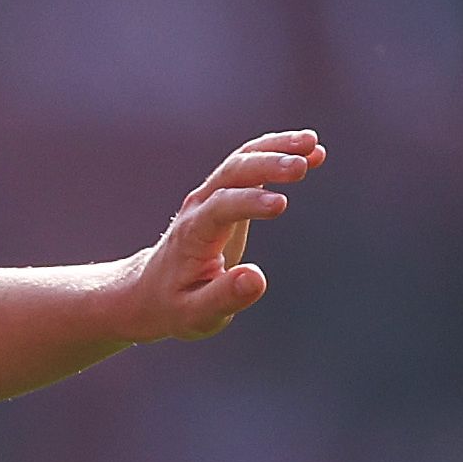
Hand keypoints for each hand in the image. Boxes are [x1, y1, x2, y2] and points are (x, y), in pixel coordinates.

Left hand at [121, 130, 323, 341]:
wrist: (148, 290)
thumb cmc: (173, 305)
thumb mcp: (195, 315)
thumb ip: (224, 298)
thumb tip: (257, 279)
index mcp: (192, 235)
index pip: (220, 209)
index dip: (248, 204)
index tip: (281, 205)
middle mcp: (199, 208)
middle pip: (232, 173)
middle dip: (266, 165)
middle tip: (302, 165)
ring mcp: (211, 197)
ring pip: (242, 161)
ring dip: (277, 149)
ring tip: (314, 147)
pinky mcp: (225, 195)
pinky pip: (250, 165)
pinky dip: (278, 152)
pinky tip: (313, 149)